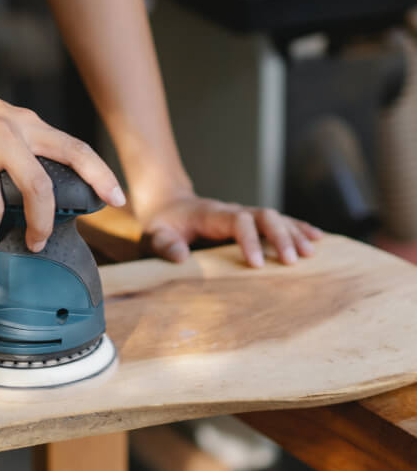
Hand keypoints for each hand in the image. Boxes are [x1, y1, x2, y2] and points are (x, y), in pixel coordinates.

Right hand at [0, 51, 125, 251]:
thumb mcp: (0, 117)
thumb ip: (22, 144)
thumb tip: (39, 186)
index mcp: (25, 124)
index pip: (75, 149)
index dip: (100, 175)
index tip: (117, 199)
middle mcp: (4, 133)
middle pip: (38, 188)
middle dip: (41, 226)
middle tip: (36, 243)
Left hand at [137, 190, 323, 267]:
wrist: (169, 206)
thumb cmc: (163, 224)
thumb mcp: (154, 235)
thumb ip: (164, 244)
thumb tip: (181, 257)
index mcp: (212, 214)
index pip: (237, 221)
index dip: (249, 239)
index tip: (256, 264)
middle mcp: (233, 210)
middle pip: (264, 215)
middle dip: (280, 236)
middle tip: (292, 261)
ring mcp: (244, 214)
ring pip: (275, 218)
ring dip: (293, 234)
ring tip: (310, 253)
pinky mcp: (251, 222)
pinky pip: (279, 222)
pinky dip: (298, 228)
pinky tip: (317, 239)